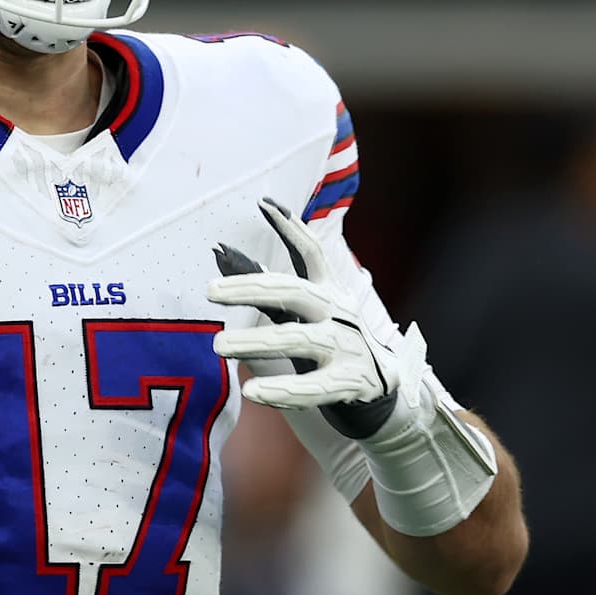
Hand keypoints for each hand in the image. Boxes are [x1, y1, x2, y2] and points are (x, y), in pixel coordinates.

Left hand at [209, 197, 408, 437]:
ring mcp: (347, 346)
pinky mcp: (350, 381)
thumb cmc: (332, 342)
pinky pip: (313, 387)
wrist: (384, 387)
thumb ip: (269, 291)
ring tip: (218, 347)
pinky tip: (253, 392)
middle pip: (294, 292)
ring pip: (298, 340)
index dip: (290, 226)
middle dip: (250, 289)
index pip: (311, 252)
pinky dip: (282, 389)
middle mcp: (339, 312)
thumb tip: (223, 257)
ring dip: (255, 342)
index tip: (264, 203)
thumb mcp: (305, 313)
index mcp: (329, 291)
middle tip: (211, 291)